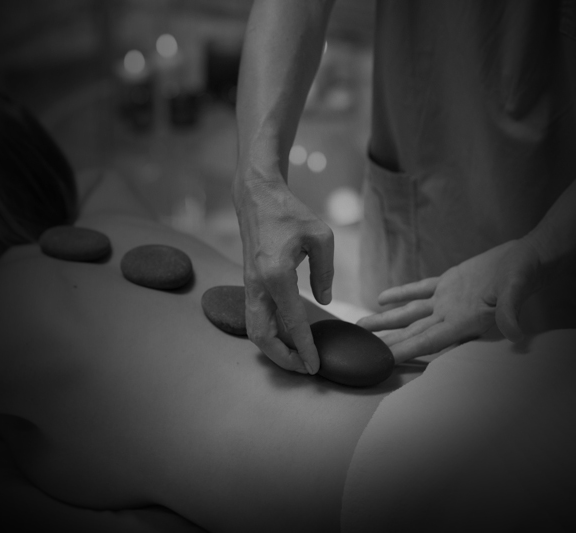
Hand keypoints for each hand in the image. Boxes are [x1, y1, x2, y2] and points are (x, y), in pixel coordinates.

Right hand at [234, 173, 333, 373]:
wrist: (257, 197)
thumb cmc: (290, 212)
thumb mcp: (321, 237)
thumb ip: (325, 272)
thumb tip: (325, 301)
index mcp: (276, 275)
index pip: (292, 321)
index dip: (305, 347)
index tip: (316, 366)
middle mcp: (258, 285)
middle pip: (262, 336)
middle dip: (282, 358)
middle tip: (305, 369)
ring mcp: (250, 285)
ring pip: (254, 330)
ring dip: (273, 349)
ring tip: (297, 358)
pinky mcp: (249, 283)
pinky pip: (256, 317)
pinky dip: (270, 333)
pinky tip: (288, 336)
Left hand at [357, 238, 547, 362]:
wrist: (534, 256)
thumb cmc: (528, 273)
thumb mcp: (518, 290)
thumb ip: (512, 311)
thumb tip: (516, 334)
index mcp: (465, 320)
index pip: (429, 340)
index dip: (406, 351)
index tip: (383, 360)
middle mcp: (453, 314)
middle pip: (413, 332)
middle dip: (388, 341)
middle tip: (360, 349)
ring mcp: (450, 299)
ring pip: (411, 313)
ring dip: (387, 319)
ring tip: (362, 324)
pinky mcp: (451, 282)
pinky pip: (420, 290)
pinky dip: (402, 294)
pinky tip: (382, 298)